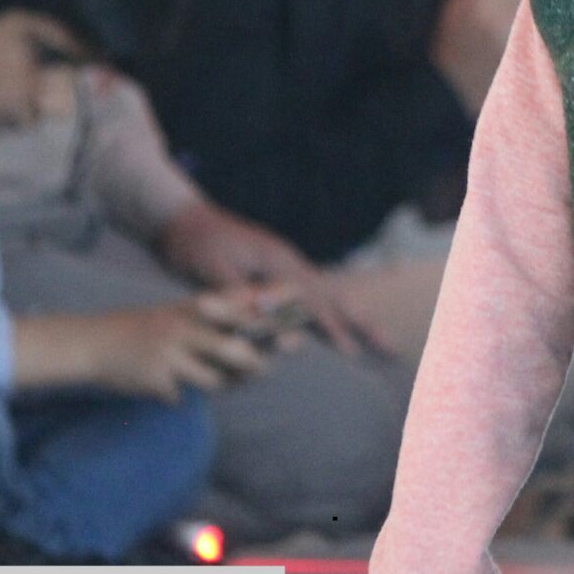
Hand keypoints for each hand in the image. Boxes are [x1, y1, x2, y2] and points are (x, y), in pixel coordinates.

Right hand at [78, 295, 268, 400]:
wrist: (90, 344)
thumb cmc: (139, 331)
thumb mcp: (172, 315)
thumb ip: (208, 324)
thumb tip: (251, 347)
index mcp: (189, 309)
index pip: (238, 303)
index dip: (270, 302)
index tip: (298, 303)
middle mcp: (183, 327)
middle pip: (235, 348)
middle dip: (255, 362)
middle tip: (262, 368)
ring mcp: (169, 353)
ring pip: (214, 379)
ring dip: (219, 384)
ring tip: (212, 380)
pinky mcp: (156, 378)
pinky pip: (182, 395)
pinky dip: (178, 395)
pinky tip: (164, 387)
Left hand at [157, 202, 388, 355]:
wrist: (182, 220)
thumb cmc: (195, 243)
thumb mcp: (212, 267)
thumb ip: (239, 292)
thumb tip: (266, 316)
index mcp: (280, 260)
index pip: (315, 299)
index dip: (333, 327)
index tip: (352, 353)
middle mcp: (289, 263)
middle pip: (335, 296)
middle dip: (363, 322)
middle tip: (391, 348)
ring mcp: (284, 268)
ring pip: (328, 296)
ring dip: (354, 319)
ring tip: (379, 340)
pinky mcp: (274, 276)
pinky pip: (310, 298)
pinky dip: (330, 313)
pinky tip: (342, 326)